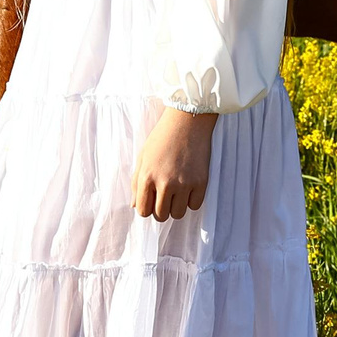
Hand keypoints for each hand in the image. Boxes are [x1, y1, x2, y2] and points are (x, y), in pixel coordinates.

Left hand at [132, 107, 216, 221]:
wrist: (187, 121)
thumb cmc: (162, 137)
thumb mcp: (143, 157)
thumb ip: (137, 183)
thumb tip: (135, 205)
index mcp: (147, 177)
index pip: (143, 210)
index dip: (147, 208)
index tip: (152, 201)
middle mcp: (165, 183)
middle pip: (161, 215)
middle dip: (161, 209)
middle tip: (165, 196)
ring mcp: (184, 184)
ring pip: (178, 214)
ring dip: (176, 206)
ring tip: (177, 192)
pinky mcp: (201, 182)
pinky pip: (195, 205)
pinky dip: (191, 200)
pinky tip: (189, 187)